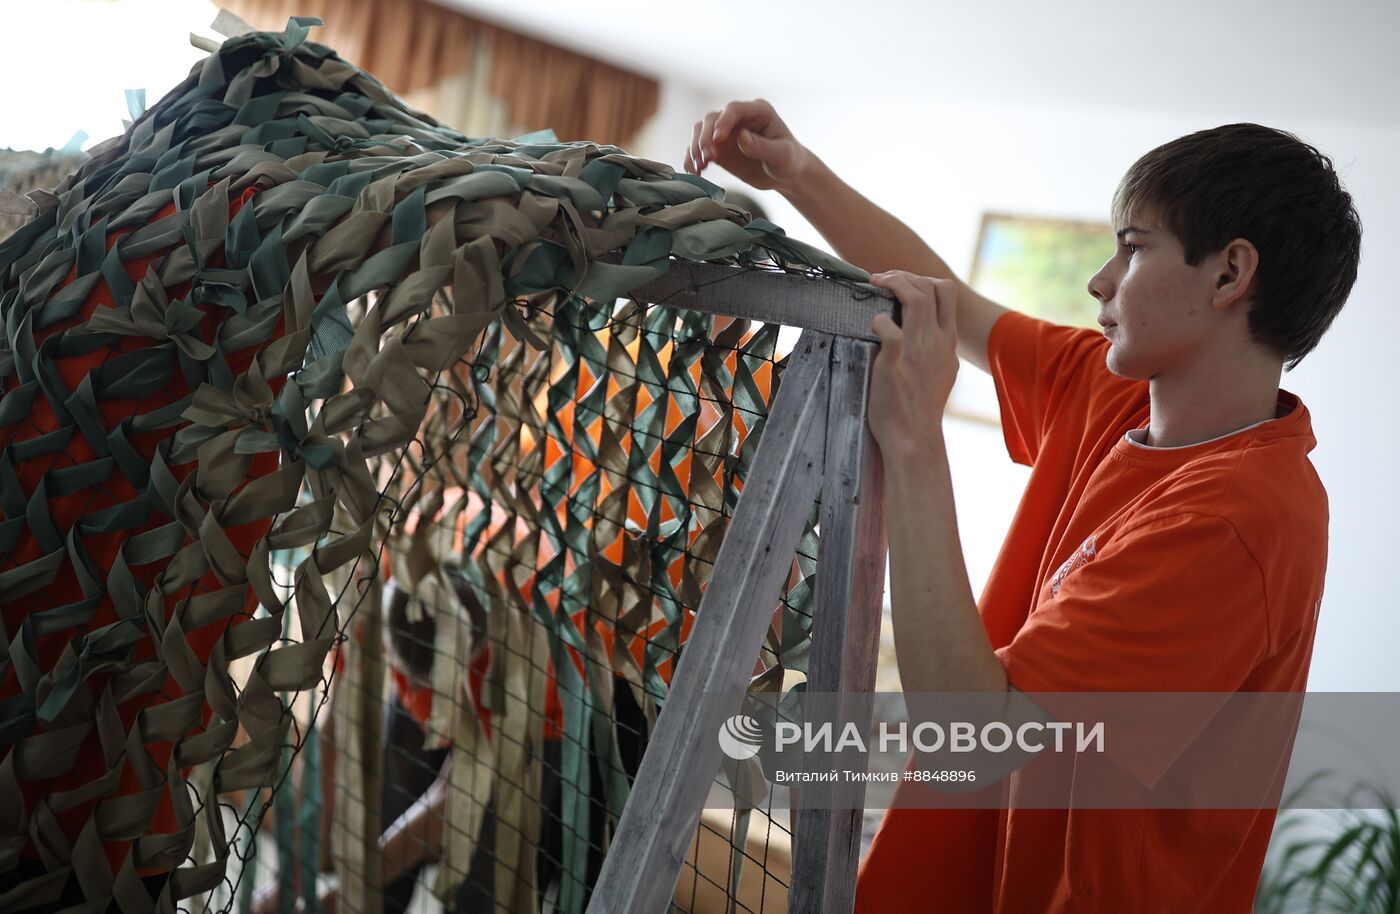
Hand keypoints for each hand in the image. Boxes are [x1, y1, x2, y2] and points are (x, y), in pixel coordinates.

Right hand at [682, 99, 810, 191]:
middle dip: (705, 138)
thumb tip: (741, 137)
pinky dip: (692, 159)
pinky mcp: (718, 148)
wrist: (784, 175)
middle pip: (712, 119)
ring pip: (700, 131)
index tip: (717, 140)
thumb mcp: (782, 155)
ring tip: (699, 168)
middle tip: (707, 158)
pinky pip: (698, 149)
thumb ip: (763, 146)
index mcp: (757, 111)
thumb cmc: (788, 161)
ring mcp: (726, 132)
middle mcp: (738, 118)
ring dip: (695, 148)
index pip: (734, 109)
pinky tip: (694, 172)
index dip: (723, 122)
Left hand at [867, 272, 959, 456]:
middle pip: (931, 286)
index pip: (947, 291)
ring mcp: (918, 349)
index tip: (903, 284)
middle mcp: (937, 341)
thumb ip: (937, 350)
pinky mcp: (896, 361)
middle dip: (905, 275)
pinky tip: (871, 326)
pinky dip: (877, 319)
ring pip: (915, 297)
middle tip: (883, 279)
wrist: (914, 436)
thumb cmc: (921, 408)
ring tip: (874, 284)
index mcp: (948, 342)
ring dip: (892, 283)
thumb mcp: (942, 373)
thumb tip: (928, 333)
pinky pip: (887, 326)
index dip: (923, 278)